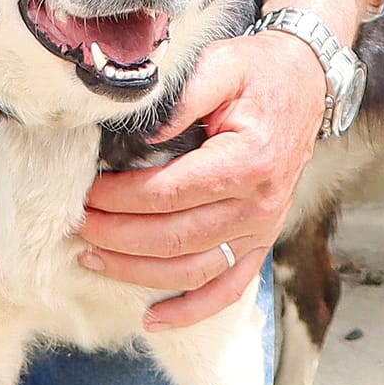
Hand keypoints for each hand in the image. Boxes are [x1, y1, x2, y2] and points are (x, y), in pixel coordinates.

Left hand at [77, 28, 326, 329]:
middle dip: (118, 237)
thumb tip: (140, 136)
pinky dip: (190, 311)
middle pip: (176, 238)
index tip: (88, 194)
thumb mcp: (221, 64)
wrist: (305, 83)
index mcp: (248, 161)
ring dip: (139, 274)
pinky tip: (152, 320)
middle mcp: (259, 205)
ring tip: (94, 260)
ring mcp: (262, 230)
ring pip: (193, 271)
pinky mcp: (261, 242)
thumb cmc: (257, 72)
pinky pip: (227, 289)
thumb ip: (180, 97)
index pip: (170, 193)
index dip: (122, 199)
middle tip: (77, 227)